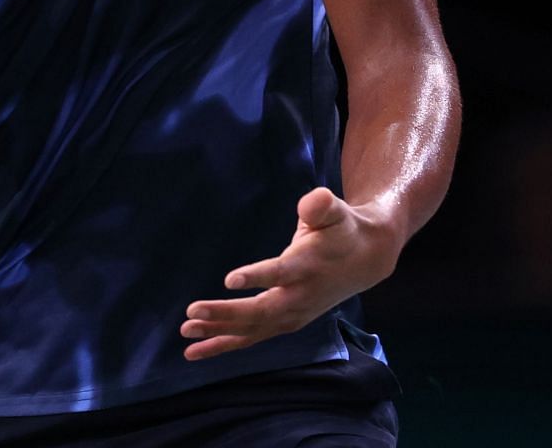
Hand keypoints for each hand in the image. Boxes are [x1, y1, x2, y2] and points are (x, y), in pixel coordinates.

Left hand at [181, 187, 400, 360]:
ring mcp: (293, 314)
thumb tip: (312, 202)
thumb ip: (322, 205)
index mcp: (308, 265)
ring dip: (219, 334)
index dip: (257, 277)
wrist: (365, 260)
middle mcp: (300, 296)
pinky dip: (225, 343)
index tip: (229, 280)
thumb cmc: (340, 229)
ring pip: (254, 330)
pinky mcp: (285, 322)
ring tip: (186, 333)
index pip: (281, 273)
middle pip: (261, 310)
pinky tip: (196, 350)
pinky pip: (252, 337)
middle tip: (192, 312)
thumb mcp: (336, 210)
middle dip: (226, 313)